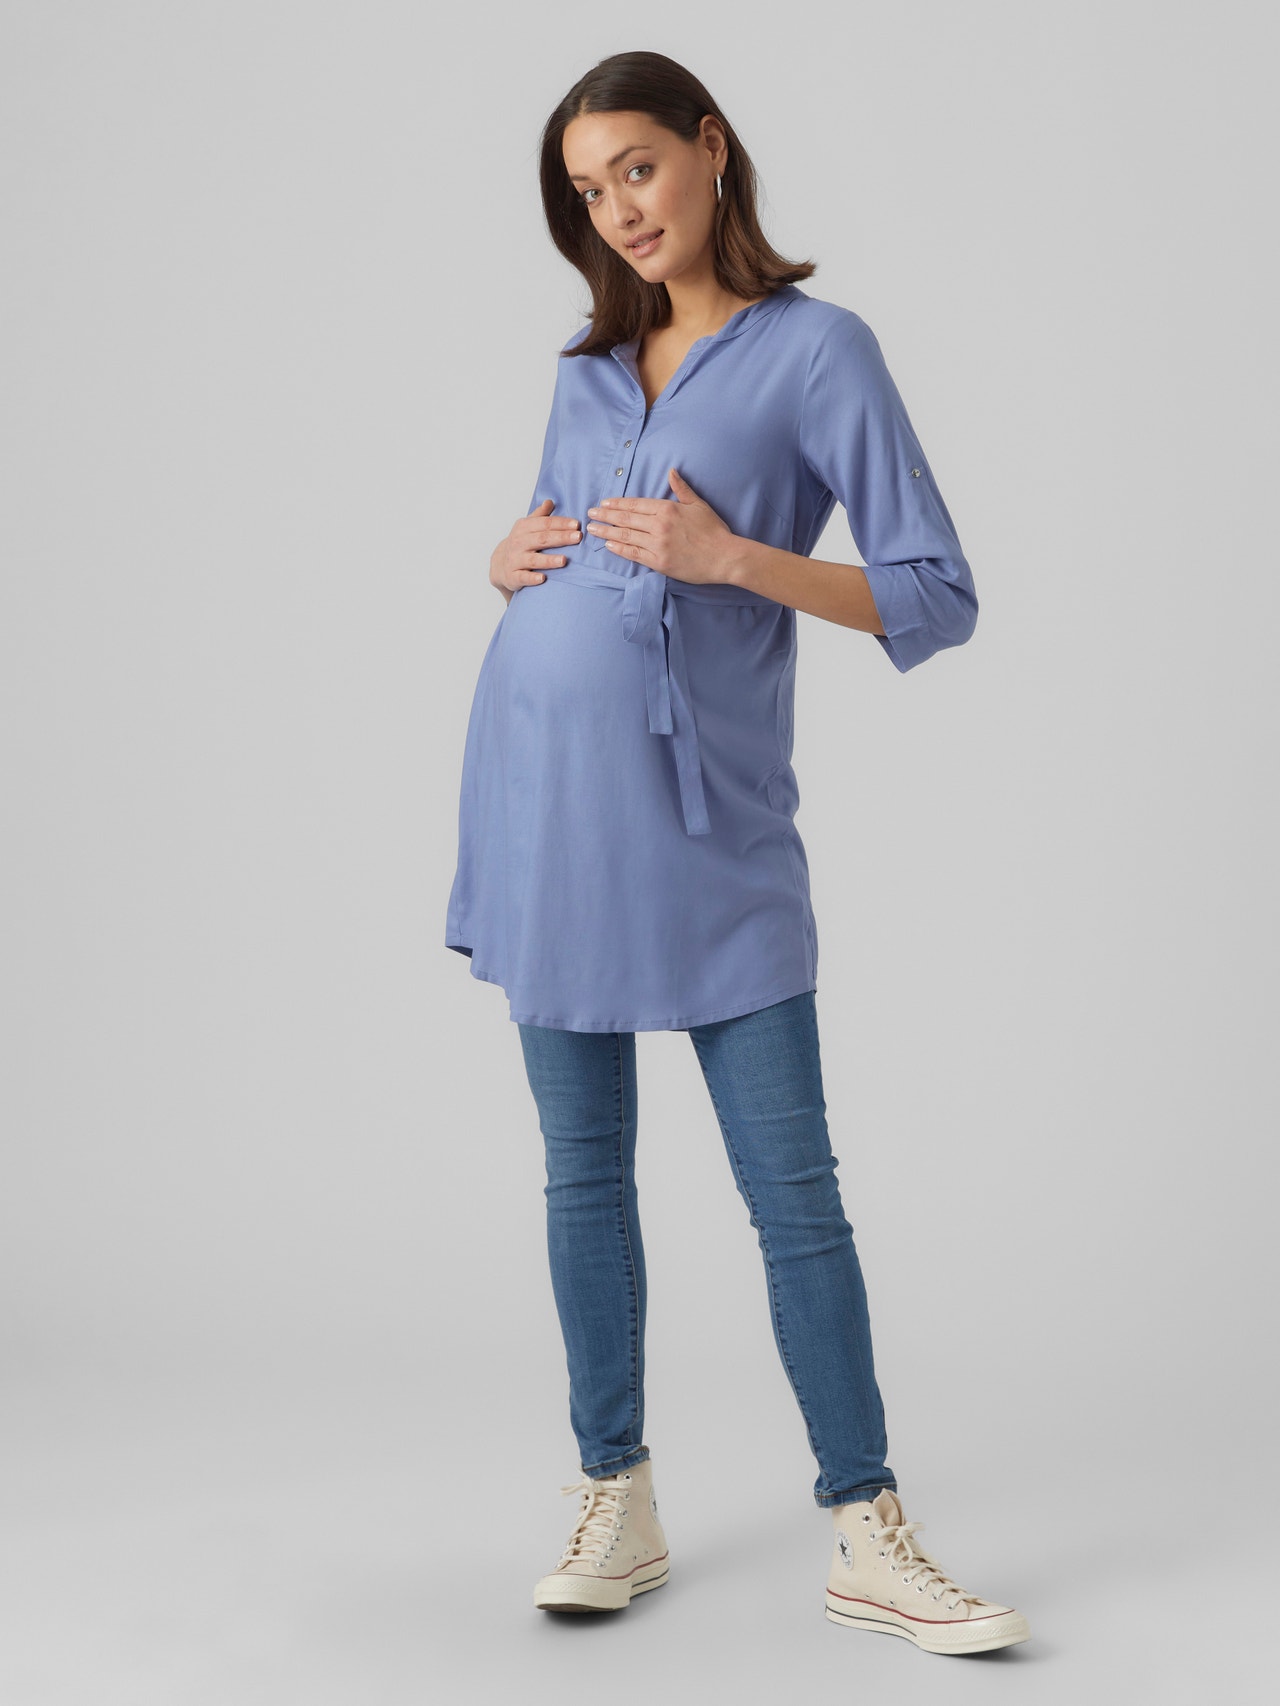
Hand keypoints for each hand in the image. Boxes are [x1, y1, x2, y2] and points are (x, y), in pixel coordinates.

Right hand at [490, 499, 580, 598]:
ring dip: (549, 560)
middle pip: (542, 539)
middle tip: (578, 537)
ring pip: (534, 559)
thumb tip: (550, 502)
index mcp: (523, 528)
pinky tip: (543, 578)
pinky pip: (523, 577)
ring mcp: (515, 560)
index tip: (577, 524)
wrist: (500, 565)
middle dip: (560, 538)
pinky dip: (532, 578)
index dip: (561, 523)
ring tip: (564, 560)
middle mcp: (518, 543)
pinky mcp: (513, 576)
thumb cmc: (519, 544)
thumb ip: (539, 515)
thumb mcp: (526, 527)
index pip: (544, 524)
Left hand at [585, 468, 737, 585]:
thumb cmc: (714, 530)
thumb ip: (681, 488)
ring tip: (592, 529)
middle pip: (626, 518)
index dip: (617, 503)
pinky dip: (619, 549)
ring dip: (606, 531)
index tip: (603, 503)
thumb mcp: (698, 505)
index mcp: (667, 508)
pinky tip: (608, 545)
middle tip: (590, 513)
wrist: (725, 557)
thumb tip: (671, 471)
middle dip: (605, 515)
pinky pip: (634, 554)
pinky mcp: (659, 562)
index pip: (635, 504)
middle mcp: (659, 525)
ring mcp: (658, 544)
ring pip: (626, 536)